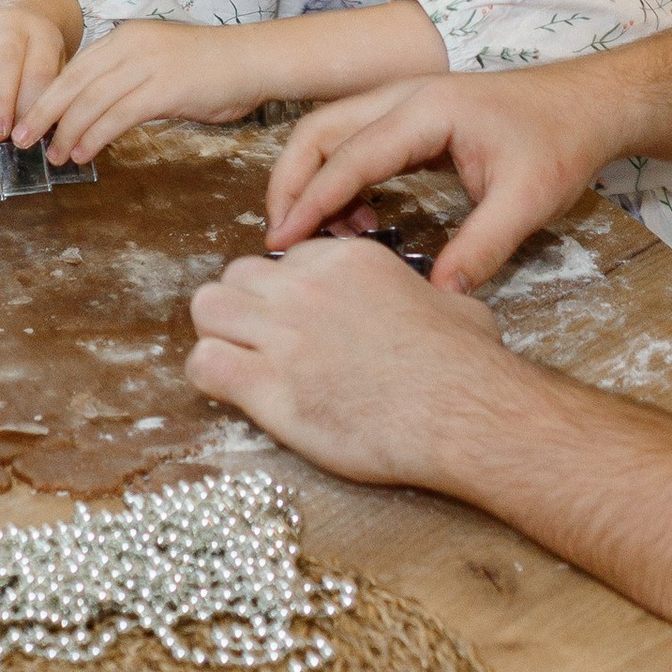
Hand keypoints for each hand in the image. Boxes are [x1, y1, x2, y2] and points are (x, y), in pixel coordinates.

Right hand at [0, 0, 75, 141]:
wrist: (17, 6)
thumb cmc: (34, 49)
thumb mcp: (51, 63)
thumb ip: (43, 94)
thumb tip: (35, 134)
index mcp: (42, 32)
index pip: (38, 69)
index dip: (29, 104)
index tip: (23, 135)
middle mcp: (11, 21)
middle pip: (5, 62)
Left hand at [22, 17, 285, 164]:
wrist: (254, 60)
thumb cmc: (211, 67)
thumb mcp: (159, 61)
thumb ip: (126, 76)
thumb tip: (93, 107)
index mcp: (126, 36)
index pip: (75, 67)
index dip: (46, 95)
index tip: (27, 119)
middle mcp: (131, 44)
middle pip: (73, 82)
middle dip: (43, 113)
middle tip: (21, 139)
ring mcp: (148, 65)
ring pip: (91, 101)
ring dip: (67, 132)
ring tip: (54, 156)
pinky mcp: (164, 88)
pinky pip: (117, 115)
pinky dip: (94, 136)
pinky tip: (84, 153)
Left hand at [188, 239, 518, 488]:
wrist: (463, 414)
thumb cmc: (468, 364)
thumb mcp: (451, 302)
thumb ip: (424, 292)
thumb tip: (435, 302)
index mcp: (347, 260)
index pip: (285, 257)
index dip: (286, 290)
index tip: (298, 319)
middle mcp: (306, 287)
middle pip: (235, 275)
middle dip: (244, 307)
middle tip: (264, 343)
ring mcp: (283, 335)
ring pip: (207, 309)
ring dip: (219, 334)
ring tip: (242, 363)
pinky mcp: (268, 388)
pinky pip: (204, 364)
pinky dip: (210, 378)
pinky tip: (237, 394)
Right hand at [266, 65, 624, 293]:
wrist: (587, 105)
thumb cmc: (560, 143)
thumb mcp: (528, 201)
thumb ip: (483, 247)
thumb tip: (440, 294)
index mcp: (428, 110)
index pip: (350, 154)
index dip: (312, 200)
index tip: (283, 242)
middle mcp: (406, 97)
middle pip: (320, 129)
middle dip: (291, 182)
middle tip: (283, 240)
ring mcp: (407, 103)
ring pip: (332, 131)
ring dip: (313, 179)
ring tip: (327, 238)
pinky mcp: (413, 118)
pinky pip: (355, 141)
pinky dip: (339, 177)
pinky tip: (360, 220)